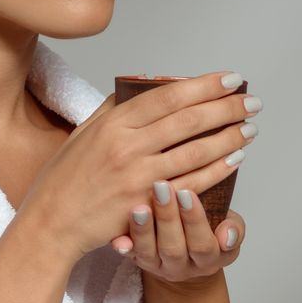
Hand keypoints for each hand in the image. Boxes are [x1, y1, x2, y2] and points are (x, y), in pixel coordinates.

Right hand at [16, 70, 258, 265]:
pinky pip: (191, 184)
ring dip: (229, 137)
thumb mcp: (83, 133)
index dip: (204, 86)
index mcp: (113, 123)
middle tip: (251, 101)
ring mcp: (137, 176)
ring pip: (195, 152)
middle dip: (226, 108)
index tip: (230, 79)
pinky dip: (217, 170)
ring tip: (250, 128)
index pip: (168, 96)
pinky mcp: (146, 204)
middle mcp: (127, 146)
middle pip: (188, 120)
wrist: (50, 223)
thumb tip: (145, 83)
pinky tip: (234, 159)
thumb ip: (114, 107)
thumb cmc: (64, 179)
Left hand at [118, 183, 245, 288]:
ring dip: (143, 229)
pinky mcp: (136, 261)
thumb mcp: (228, 232)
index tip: (188, 192)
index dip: (195, 220)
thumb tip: (227, 234)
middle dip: (168, 217)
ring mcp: (156, 265)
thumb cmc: (207, 233)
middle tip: (161, 187)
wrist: (186, 259)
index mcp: (208, 259)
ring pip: (148, 252)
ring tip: (139, 206)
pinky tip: (117, 237)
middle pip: (173, 247)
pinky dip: (122, 246)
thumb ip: (233, 230)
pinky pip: (128, 256)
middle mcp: (181, 266)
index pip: (202, 243)